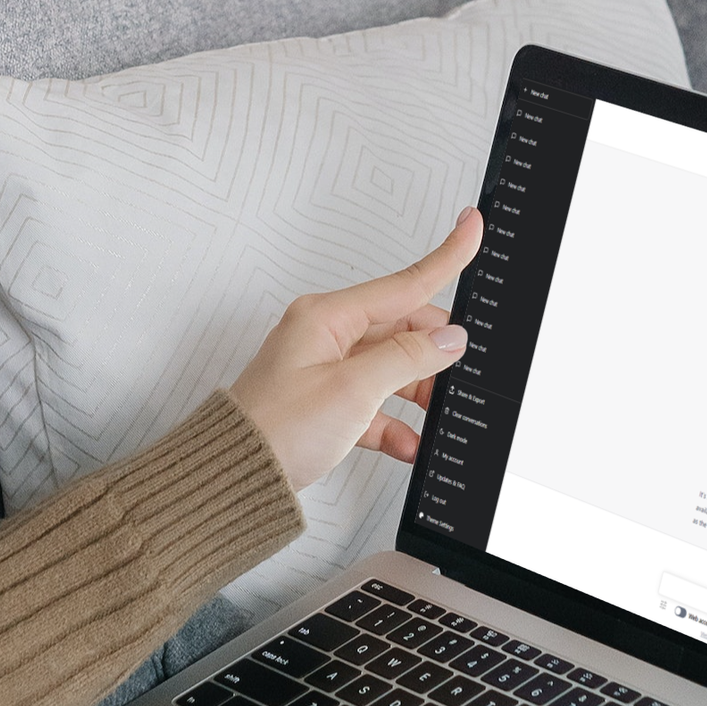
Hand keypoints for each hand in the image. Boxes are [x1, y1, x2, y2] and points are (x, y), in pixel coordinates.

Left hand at [227, 209, 478, 493]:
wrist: (234, 479)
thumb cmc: (274, 430)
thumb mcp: (353, 390)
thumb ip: (407, 358)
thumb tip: (447, 339)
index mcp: (326, 317)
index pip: (403, 283)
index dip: (444, 257)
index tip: (471, 226)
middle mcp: (324, 336)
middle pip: (401, 328)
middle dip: (434, 350)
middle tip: (463, 369)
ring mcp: (324, 370)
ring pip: (391, 368)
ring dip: (417, 392)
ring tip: (437, 414)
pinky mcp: (325, 404)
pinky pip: (373, 405)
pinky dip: (395, 424)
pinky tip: (409, 443)